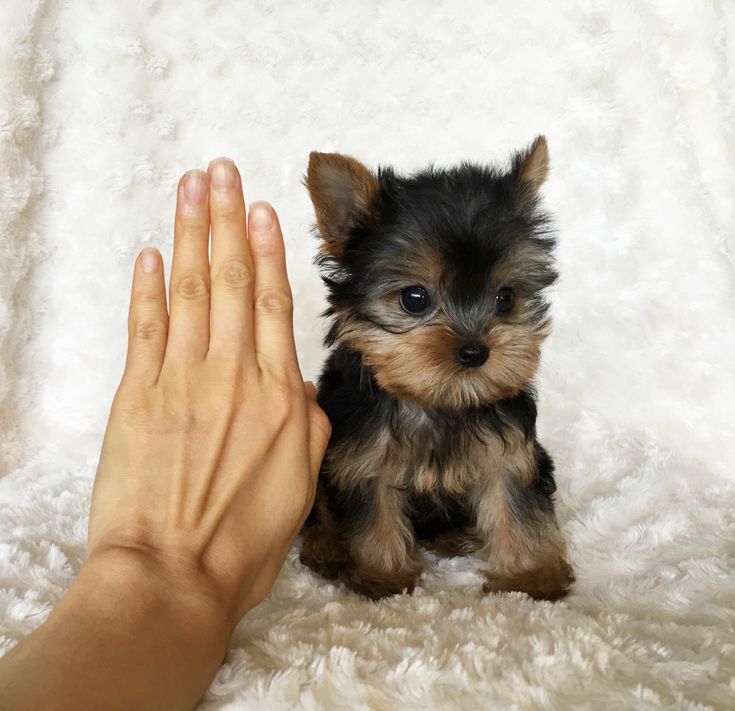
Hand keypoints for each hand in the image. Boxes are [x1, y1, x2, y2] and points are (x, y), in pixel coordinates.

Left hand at [89, 157, 330, 625]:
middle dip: (226, 220)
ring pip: (192, 291)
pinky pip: (146, 329)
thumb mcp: (299, 488)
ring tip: (191, 188)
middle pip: (233, 282)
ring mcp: (183, 382)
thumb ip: (306, 428)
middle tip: (221, 171)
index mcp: (281, 399)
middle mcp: (235, 377)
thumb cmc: (241, 541)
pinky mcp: (138, 397)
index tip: (262, 210)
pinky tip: (151, 254)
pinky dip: (148, 289)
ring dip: (191, 235)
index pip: (275, 307)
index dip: (269, 253)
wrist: (173, 577)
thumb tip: (301, 393)